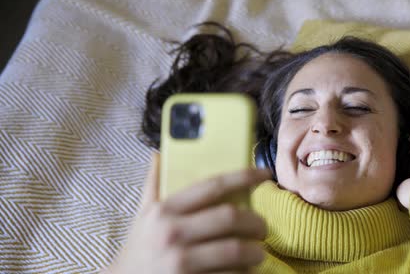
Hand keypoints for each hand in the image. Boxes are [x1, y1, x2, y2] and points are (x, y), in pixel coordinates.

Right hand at [105, 153, 270, 273]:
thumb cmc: (139, 248)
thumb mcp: (142, 215)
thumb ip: (153, 184)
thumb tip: (159, 153)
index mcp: (165, 210)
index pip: (214, 185)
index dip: (245, 176)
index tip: (265, 174)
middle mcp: (173, 233)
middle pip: (231, 217)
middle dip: (255, 222)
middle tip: (262, 228)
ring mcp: (181, 261)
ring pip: (235, 250)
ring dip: (255, 252)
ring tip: (257, 253)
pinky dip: (244, 273)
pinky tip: (246, 271)